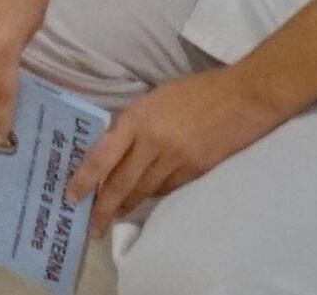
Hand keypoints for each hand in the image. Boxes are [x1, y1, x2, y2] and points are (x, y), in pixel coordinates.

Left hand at [76, 64, 292, 222]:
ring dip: (128, 205)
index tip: (71, 197)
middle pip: (121, 184)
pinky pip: (168, 189)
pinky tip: (146, 199)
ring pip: (145, 191)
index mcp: (138, 119)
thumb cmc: (197, 90)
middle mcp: (153, 143)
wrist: (245, 96)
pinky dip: (154, 194)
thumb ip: (134, 122)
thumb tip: (116, 146)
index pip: (103, 157)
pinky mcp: (197, 171)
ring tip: (114, 216)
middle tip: (92, 226)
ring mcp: (177, 160)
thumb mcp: (155, 98)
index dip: (85, 180)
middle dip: (104, 208)